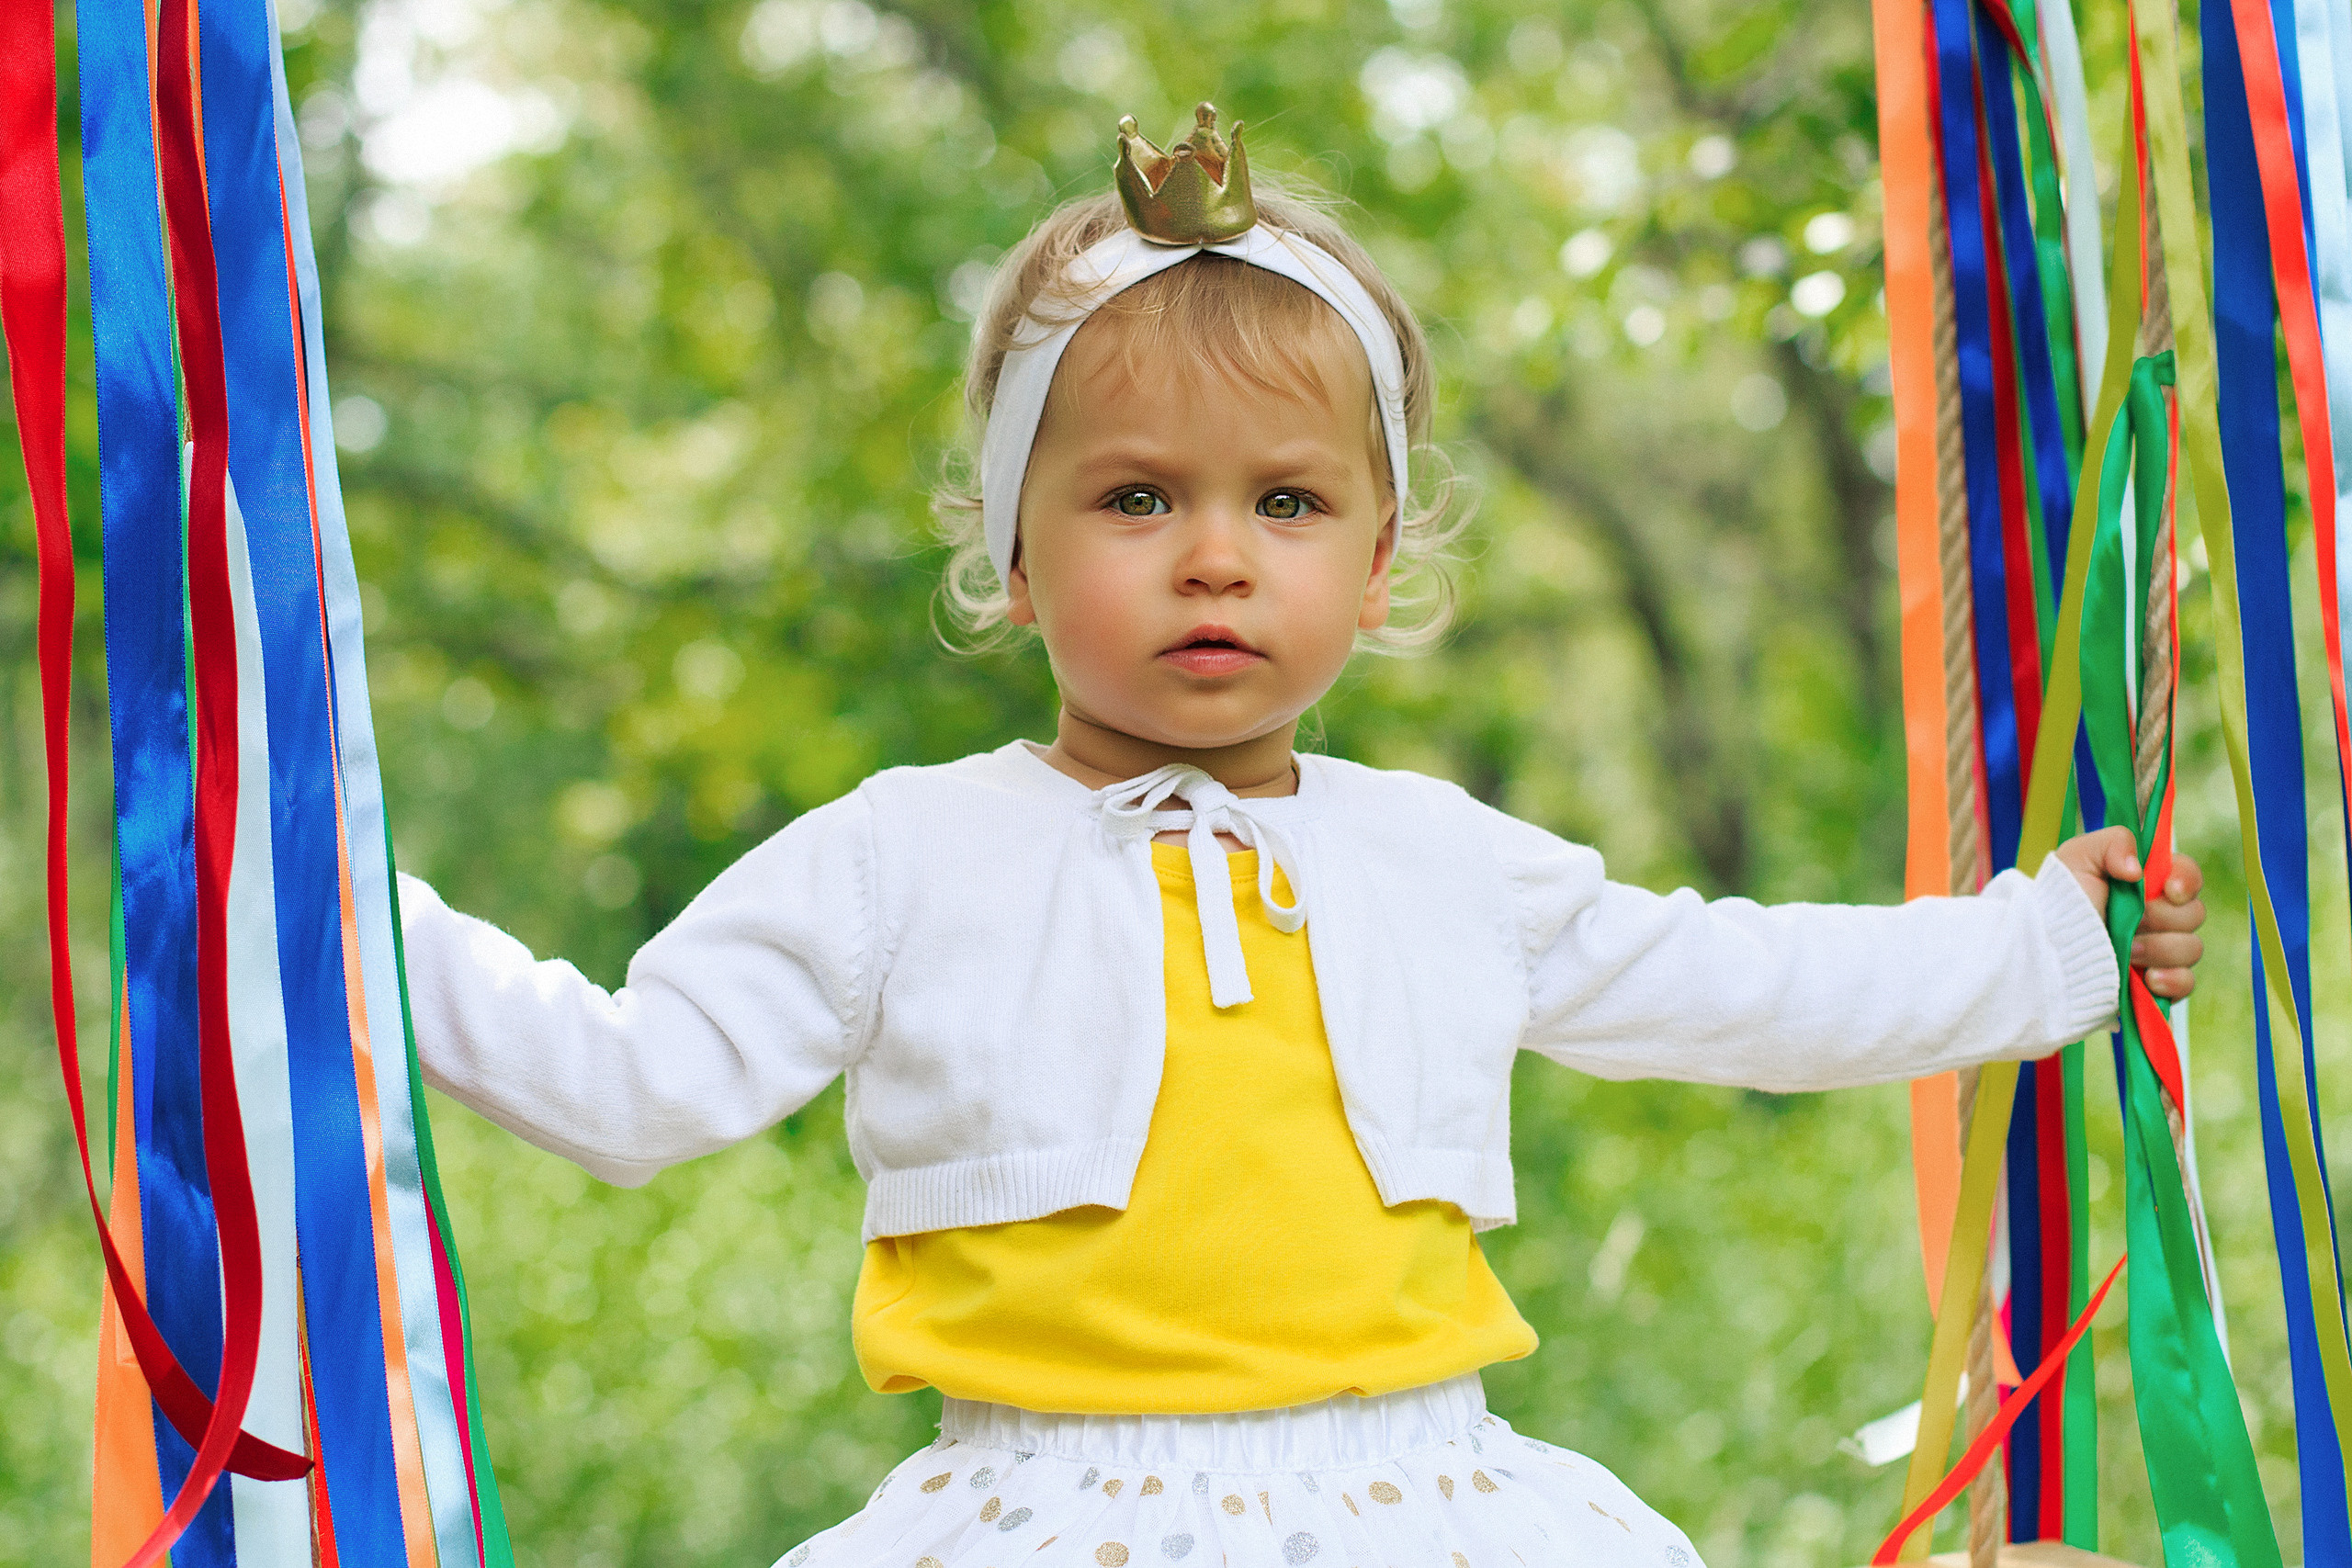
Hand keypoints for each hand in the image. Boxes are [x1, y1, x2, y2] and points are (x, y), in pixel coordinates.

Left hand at [2052, 825, 2206, 998]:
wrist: (2044, 951)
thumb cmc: (2060, 900)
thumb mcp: (2078, 858)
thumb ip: (2113, 843)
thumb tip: (2138, 868)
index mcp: (2148, 885)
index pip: (2188, 876)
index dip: (2186, 880)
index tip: (2168, 889)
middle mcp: (2160, 916)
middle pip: (2194, 914)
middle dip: (2162, 917)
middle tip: (2132, 922)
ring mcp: (2160, 950)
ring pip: (2191, 948)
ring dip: (2157, 948)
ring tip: (2126, 951)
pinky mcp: (2158, 982)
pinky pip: (2187, 983)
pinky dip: (2171, 980)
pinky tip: (2147, 978)